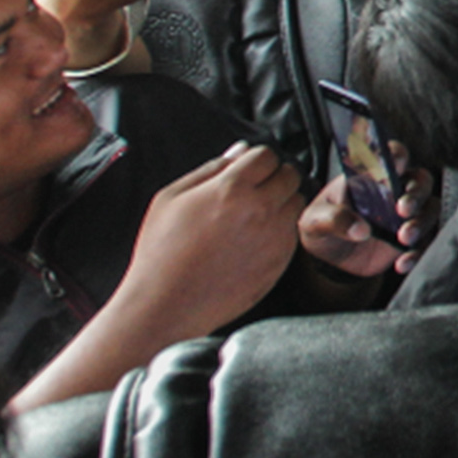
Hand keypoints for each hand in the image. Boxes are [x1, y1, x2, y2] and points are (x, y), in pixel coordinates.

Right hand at [114, 144, 305, 337]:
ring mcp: (275, 236)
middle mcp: (260, 209)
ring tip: (253, 216)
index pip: (267, 155)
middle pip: (289, 175)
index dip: (255, 159)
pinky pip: (294, 232)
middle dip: (273, 177)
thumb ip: (210, 168)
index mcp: (231, 189)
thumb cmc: (161, 254)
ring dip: (282, 202)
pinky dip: (282, 229)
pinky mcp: (281, 260)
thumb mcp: (170, 198)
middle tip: (252, 191)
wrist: (165, 304)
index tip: (247, 169)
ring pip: (297, 202)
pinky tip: (255, 238)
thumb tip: (239, 152)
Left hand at [298, 144, 436, 277]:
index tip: (396, 165)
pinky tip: (402, 263)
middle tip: (403, 209)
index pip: (391, 155)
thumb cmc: (322, 226)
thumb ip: (333, 219)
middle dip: (417, 193)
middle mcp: (394, 190)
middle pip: (421, 179)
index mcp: (371, 176)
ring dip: (422, 222)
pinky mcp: (412, 238)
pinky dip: (419, 252)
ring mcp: (407, 214)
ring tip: (404, 238)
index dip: (397, 156)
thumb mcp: (314, 221)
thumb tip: (360, 229)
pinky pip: (427, 241)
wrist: (328, 259)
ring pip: (431, 208)